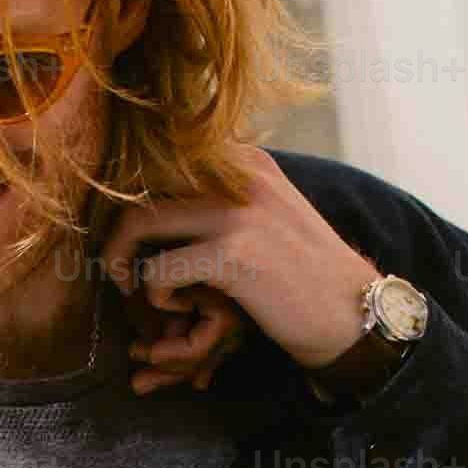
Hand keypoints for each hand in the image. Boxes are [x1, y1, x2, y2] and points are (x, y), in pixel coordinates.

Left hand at [101, 144, 381, 395]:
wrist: (349, 309)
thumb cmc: (300, 270)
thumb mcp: (268, 211)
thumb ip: (225, 192)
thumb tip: (159, 190)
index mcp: (245, 159)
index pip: (161, 158)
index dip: (132, 198)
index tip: (133, 237)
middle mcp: (239, 173)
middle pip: (139, 186)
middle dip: (118, 232)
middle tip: (121, 267)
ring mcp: (235, 211)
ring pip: (136, 223)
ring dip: (121, 261)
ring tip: (136, 289)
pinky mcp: (231, 254)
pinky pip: (155, 272)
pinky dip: (154, 295)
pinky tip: (178, 308)